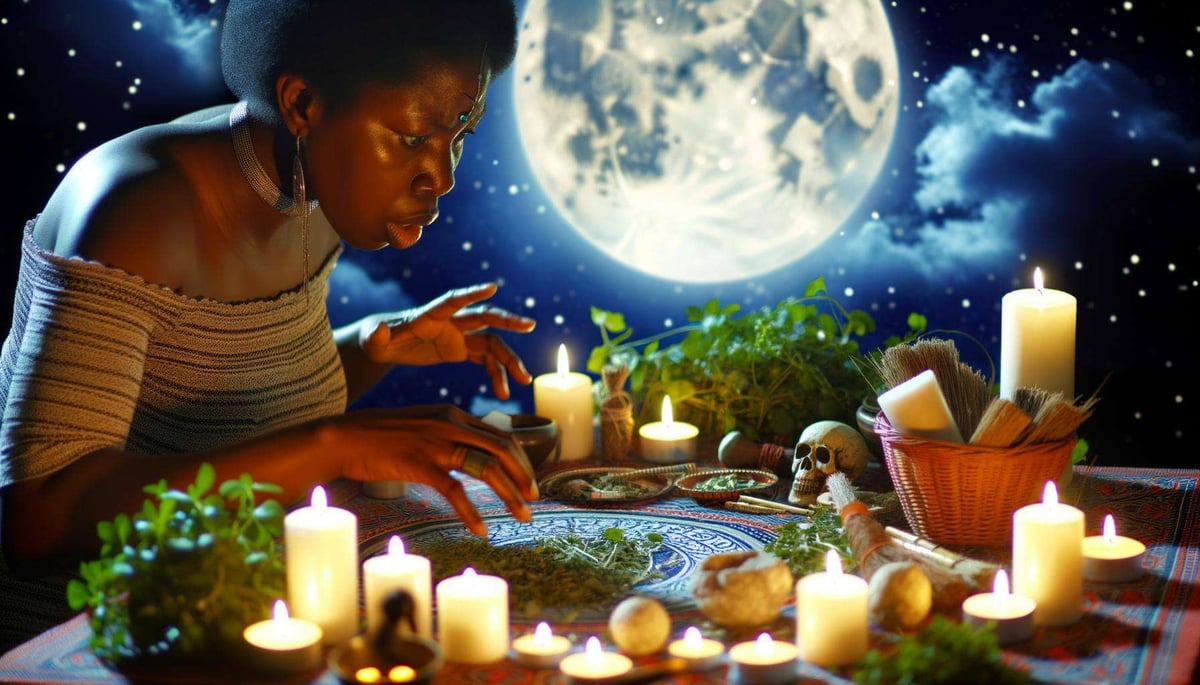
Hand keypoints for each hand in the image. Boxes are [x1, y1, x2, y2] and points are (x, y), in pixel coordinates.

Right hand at [335, 405, 538, 535]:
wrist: (344, 437)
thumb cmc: (381, 436)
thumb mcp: (422, 426)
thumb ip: (448, 436)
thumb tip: (473, 456)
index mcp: (454, 415)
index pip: (501, 436)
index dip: (521, 462)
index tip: (530, 484)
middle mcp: (450, 425)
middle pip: (502, 450)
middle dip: (524, 477)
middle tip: (534, 501)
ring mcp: (435, 443)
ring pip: (486, 468)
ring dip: (509, 495)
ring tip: (521, 515)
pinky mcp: (419, 464)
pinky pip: (455, 490)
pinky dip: (472, 512)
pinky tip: (481, 529)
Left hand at [361, 283, 535, 398]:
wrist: (386, 345)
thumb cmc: (378, 339)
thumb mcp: (373, 341)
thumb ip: (377, 336)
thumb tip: (379, 331)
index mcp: (430, 316)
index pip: (452, 301)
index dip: (470, 294)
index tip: (492, 287)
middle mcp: (450, 322)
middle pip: (483, 317)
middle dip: (507, 320)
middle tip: (530, 325)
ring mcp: (459, 336)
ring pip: (491, 343)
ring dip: (508, 360)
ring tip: (524, 379)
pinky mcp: (461, 349)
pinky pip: (485, 361)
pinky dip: (496, 375)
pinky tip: (502, 392)